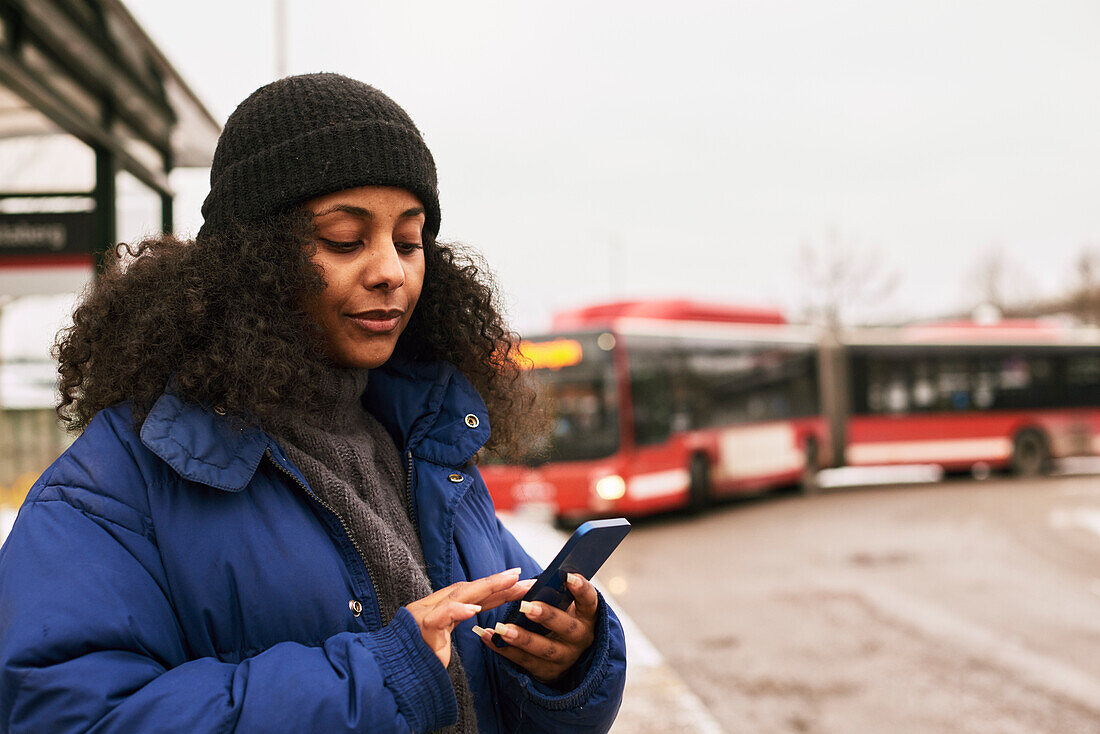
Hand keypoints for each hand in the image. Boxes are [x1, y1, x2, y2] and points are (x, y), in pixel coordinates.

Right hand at [405, 567, 533, 668]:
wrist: (390, 673)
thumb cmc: (416, 657)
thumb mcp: (443, 640)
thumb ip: (457, 623)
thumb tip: (482, 615)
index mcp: (441, 609)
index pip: (474, 596)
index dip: (498, 588)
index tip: (521, 583)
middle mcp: (434, 606)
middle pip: (470, 590)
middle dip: (499, 583)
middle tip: (524, 577)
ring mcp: (426, 615)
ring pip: (459, 596)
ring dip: (486, 587)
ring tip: (510, 582)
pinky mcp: (421, 628)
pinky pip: (441, 617)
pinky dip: (457, 611)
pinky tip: (474, 609)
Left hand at [473, 572, 598, 685]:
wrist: (562, 656)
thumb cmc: (560, 618)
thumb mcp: (565, 607)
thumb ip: (555, 594)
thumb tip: (532, 579)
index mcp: (587, 616)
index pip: (589, 600)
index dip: (581, 589)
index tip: (567, 576)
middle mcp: (580, 638)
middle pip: (567, 627)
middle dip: (547, 616)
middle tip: (526, 606)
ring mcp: (564, 657)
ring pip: (544, 649)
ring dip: (522, 638)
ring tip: (502, 628)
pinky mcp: (546, 671)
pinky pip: (523, 661)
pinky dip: (504, 649)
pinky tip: (489, 637)